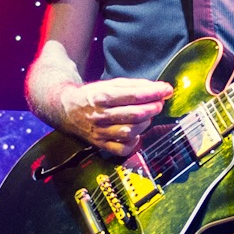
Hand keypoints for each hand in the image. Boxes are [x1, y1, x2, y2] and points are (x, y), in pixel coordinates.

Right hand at [59, 78, 173, 158]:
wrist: (67, 109)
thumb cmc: (93, 95)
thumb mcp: (110, 84)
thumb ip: (135, 86)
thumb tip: (160, 88)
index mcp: (102, 96)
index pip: (133, 95)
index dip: (153, 93)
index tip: (166, 90)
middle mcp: (100, 115)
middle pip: (133, 114)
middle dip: (152, 108)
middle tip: (159, 103)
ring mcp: (100, 132)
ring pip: (129, 132)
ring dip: (144, 124)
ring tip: (147, 117)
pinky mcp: (100, 144)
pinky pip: (121, 149)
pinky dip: (133, 143)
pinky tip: (136, 134)